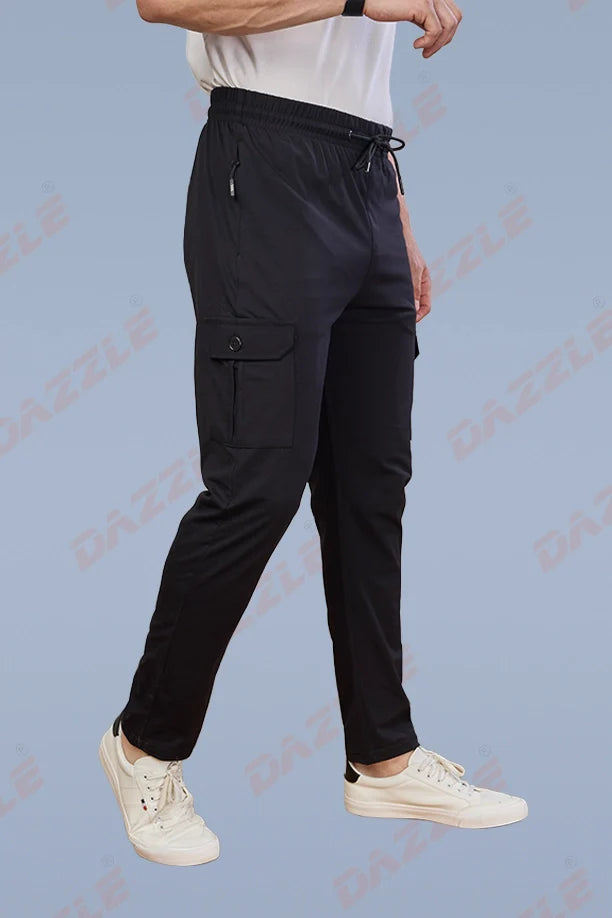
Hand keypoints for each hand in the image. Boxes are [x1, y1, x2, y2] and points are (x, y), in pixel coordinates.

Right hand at [363, 0, 461, 57]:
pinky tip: (416, 45)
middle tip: (429, 51)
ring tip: (424, 51)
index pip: (454, 13)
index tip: (434, 44)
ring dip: (437, 44)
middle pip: (455, 19)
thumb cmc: (385, 4)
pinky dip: (428, 42)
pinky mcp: (422, 5)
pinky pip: (435, 30)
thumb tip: (436, 33)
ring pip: (448, 26)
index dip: (448, 32)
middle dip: (445, 40)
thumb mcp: (411, 10)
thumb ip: (425, 16)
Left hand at [396, 193, 430, 321]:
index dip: (418, 316)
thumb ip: (414, 289)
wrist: (396, 231)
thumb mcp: (412, 269)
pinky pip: (396, 292)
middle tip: (395, 318)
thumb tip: (415, 309)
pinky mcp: (397, 277)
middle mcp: (416, 283)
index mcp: (425, 282)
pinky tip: (383, 299)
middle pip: (415, 305)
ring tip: (388, 309)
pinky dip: (392, 298)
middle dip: (407, 312)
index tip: (408, 321)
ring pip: (405, 299)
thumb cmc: (406, 247)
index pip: (426, 306)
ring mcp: (407, 280)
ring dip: (399, 305)